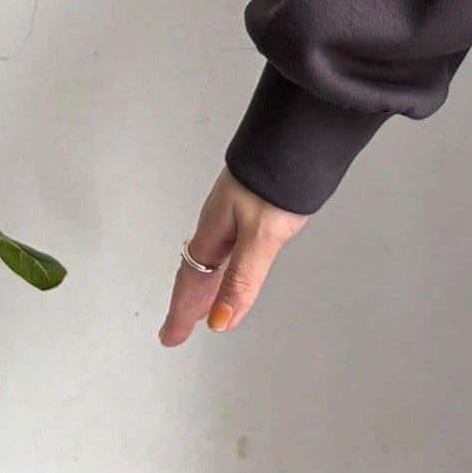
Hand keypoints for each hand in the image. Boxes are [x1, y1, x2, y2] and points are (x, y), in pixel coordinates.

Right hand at [159, 167, 306, 344]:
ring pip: (215, 260)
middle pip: (199, 272)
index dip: (182, 311)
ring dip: (208, 286)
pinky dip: (227, 267)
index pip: (192, 281)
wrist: (299, 135)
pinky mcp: (253, 206)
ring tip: (204, 310)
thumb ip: (242, 279)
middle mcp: (220, 222)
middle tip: (179, 330)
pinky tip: (233, 271)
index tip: (171, 337)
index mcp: (215, 230)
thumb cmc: (279, 179)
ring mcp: (236, 213)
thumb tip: (221, 321)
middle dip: (189, 303)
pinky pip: (230, 247)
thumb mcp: (261, 236)